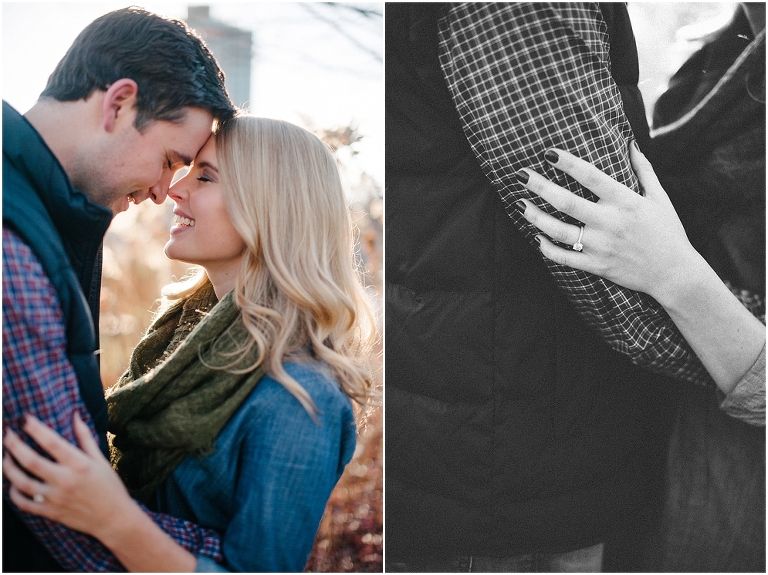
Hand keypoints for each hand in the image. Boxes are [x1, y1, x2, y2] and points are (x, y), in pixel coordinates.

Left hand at [3, 412, 133, 540]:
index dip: (35, 428)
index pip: (52, 442)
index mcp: (79, 465)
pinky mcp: (50, 512)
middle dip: (14, 445)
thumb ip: (85, 437)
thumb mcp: (101, 460)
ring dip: (9, 468)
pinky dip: (13, 494)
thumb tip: (75, 415)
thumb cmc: (110, 487)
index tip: (24, 418)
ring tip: (5, 456)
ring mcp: (55, 498)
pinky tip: (11, 484)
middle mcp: (65, 480)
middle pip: (31, 461)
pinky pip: (24, 503)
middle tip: (7, 433)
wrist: (114, 519)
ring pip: (22, 482)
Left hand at [516, 143, 705, 304]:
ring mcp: (601, 246)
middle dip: (540, 187)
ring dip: (535, 217)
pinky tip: (536, 236)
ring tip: (519, 204)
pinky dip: (546, 248)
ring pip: (559, 231)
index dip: (568, 163)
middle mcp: (610, 223)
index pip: (591, 176)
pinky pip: (564, 257)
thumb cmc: (667, 232)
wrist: (674, 274)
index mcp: (626, 202)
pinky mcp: (596, 266)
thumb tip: (630, 143)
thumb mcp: (659, 198)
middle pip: (566, 202)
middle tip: (520, 174)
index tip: (547, 153)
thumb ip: (643, 170)